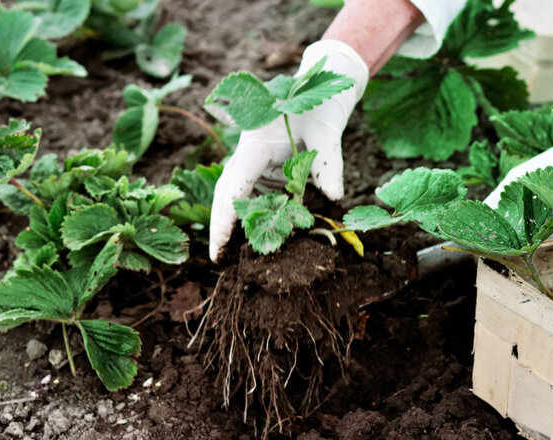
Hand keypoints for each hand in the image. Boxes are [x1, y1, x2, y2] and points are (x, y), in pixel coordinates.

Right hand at [209, 41, 368, 261]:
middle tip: (217, 258)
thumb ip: (329, 165)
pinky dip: (256, 213)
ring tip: (233, 254)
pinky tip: (260, 234)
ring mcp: (256, 160)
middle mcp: (249, 153)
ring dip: (237, 222)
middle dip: (221, 225)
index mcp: (256, 143)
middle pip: (227, 192)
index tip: (220, 244)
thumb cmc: (320, 106)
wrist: (322, 86)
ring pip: (238, 194)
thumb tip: (335, 198)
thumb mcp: (328, 133)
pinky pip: (257, 192)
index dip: (225, 217)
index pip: (234, 184)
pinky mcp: (267, 166)